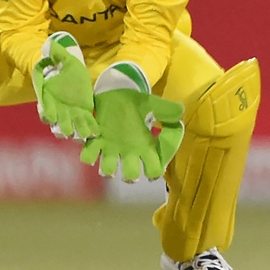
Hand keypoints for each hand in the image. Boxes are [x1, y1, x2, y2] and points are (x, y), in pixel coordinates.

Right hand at [31, 33, 98, 139]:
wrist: (76, 73)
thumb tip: (50, 44)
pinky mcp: (84, 112)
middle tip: (66, 132)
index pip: (45, 109)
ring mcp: (71, 112)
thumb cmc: (66, 67)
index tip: (51, 117)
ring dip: (75, 131)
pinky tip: (95, 133)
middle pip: (57, 122)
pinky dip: (89, 128)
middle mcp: (58, 108)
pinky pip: (86, 122)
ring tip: (81, 136)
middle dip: (61, 127)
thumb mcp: (65, 59)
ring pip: (70, 125)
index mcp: (49, 97)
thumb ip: (57, 54)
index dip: (47, 113)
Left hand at [80, 62, 183, 181]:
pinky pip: (88, 155)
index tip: (151, 170)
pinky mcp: (94, 142)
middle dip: (130, 176)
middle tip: (129, 168)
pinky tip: (95, 141)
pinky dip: (90, 153)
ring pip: (107, 170)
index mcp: (145, 146)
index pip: (154, 169)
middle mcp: (128, 152)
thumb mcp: (152, 103)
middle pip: (130, 176)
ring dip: (107, 169)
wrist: (113, 93)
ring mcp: (110, 149)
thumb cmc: (134, 103)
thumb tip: (181, 113)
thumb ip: (167, 110)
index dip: (154, 172)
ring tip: (109, 158)